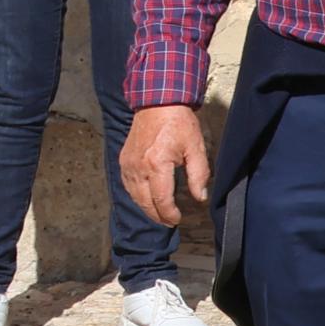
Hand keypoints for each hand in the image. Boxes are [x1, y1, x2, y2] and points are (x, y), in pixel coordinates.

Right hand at [120, 104, 209, 228]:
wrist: (157, 103)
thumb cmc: (179, 123)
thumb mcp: (195, 148)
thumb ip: (199, 175)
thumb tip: (200, 197)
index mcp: (157, 165)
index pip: (161, 199)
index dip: (169, 213)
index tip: (177, 219)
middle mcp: (138, 167)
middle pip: (145, 202)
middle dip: (157, 215)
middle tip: (169, 222)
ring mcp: (128, 165)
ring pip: (134, 196)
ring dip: (146, 208)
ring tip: (160, 214)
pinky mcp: (124, 161)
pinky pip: (128, 185)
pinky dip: (136, 196)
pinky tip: (146, 199)